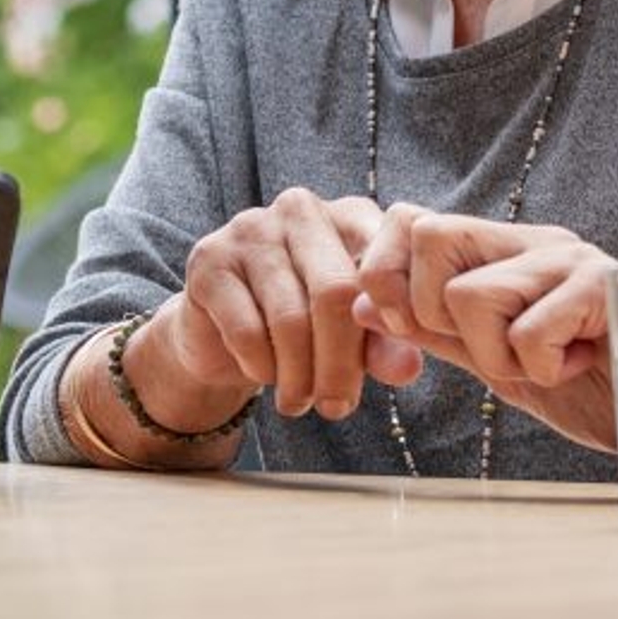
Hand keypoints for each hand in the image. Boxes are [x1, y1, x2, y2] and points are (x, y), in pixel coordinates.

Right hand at [151, 188, 426, 423]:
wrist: (220, 333)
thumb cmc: (304, 327)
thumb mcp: (353, 335)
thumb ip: (382, 344)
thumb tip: (409, 368)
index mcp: (350, 215)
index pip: (384, 261)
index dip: (395, 316)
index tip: (399, 370)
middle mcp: (301, 210)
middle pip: (335, 292)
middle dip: (340, 363)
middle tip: (338, 408)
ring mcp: (251, 230)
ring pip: (290, 317)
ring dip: (298, 376)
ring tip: (300, 402)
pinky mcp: (209, 260)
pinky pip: (246, 330)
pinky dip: (261, 367)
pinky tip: (265, 376)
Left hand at [351, 207, 617, 450]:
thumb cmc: (600, 385)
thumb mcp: (501, 361)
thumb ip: (439, 330)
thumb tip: (361, 302)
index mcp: (505, 252)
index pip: (411, 221)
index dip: (387, 276)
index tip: (412, 329)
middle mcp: (534, 240)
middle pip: (427, 234)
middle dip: (430, 311)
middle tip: (488, 349)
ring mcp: (571, 258)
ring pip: (467, 295)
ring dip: (497, 355)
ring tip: (549, 364)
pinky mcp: (606, 286)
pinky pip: (529, 331)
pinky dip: (544, 369)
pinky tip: (581, 365)